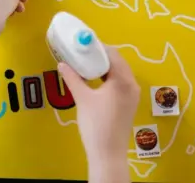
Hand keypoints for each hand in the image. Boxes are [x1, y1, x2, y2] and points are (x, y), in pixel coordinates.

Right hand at [58, 46, 139, 176]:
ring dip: (104, 66)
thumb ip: (73, 78)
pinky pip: (120, 82)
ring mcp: (132, 94)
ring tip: (86, 63)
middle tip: (83, 51)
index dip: (98, 47)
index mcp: (123, 80)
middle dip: (101, 55)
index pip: (112, 54)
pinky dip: (108, 76)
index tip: (83, 42)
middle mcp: (131, 84)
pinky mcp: (129, 103)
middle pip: (118, 61)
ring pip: (119, 72)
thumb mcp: (82, 98)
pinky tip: (95, 78)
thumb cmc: (96, 124)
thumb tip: (62, 64)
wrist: (107, 152)